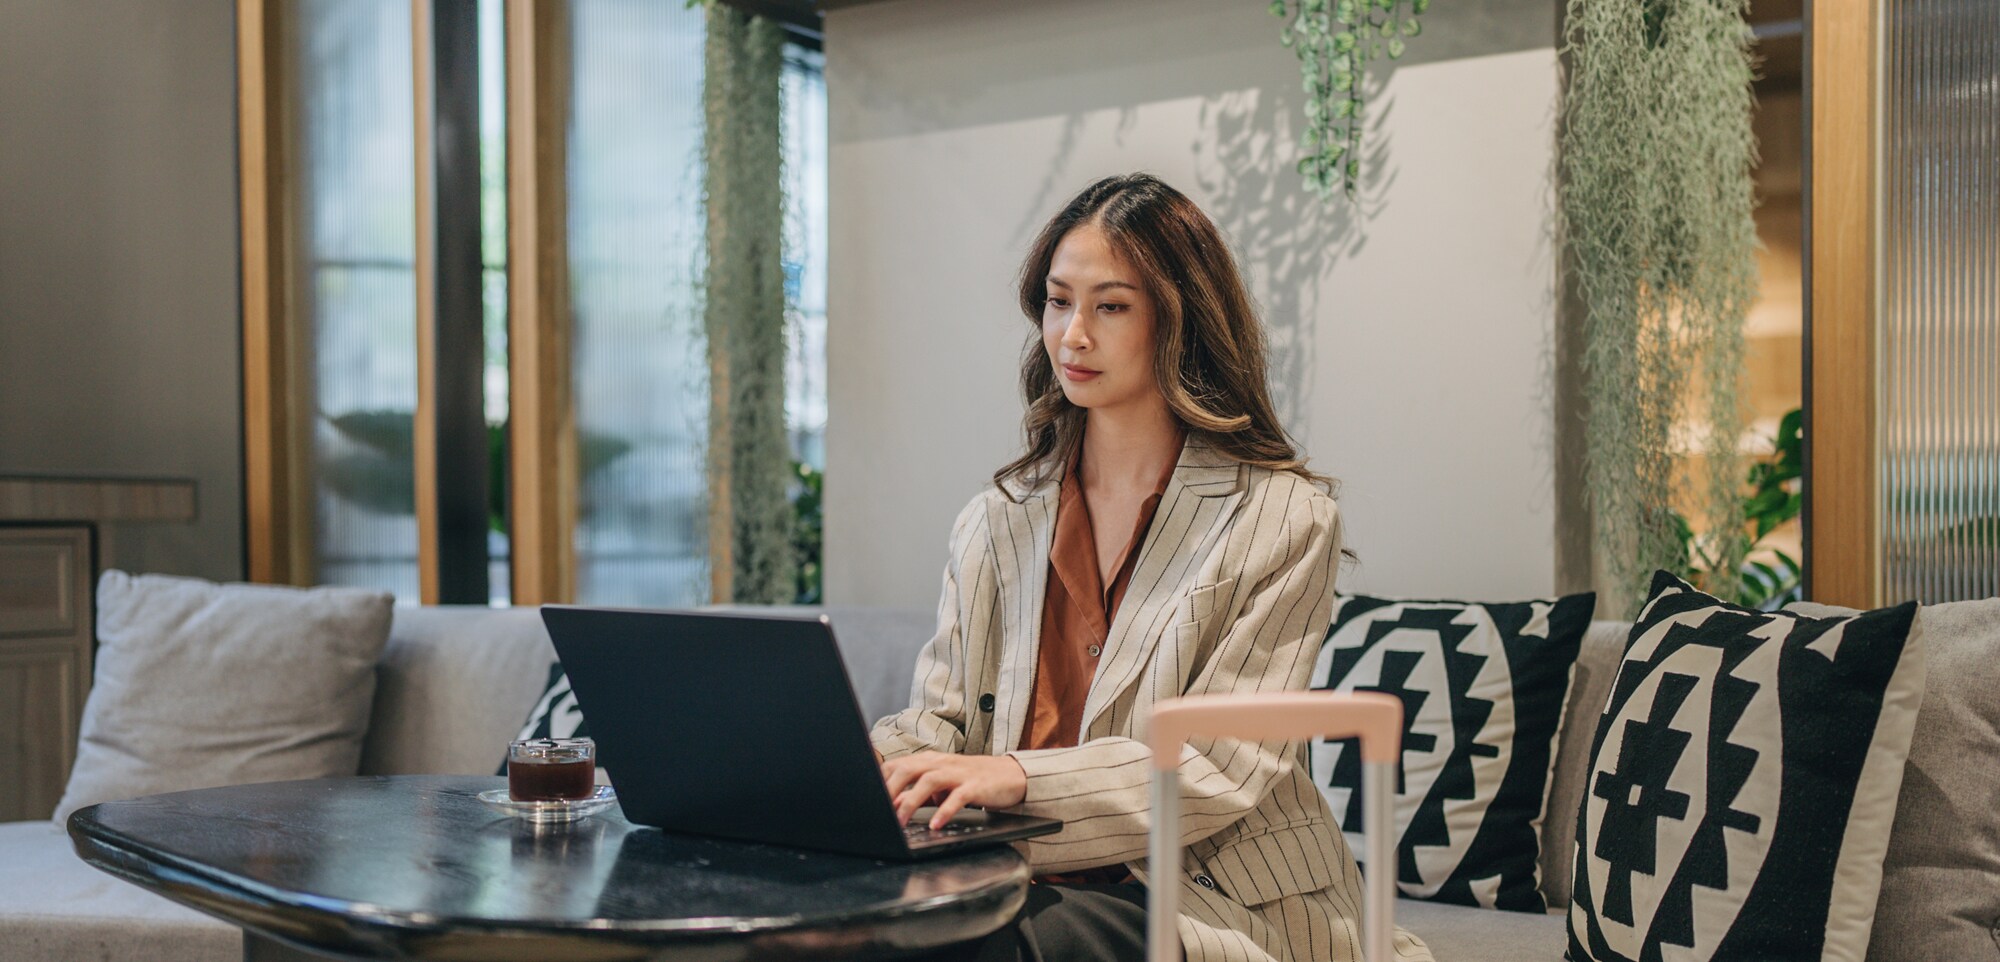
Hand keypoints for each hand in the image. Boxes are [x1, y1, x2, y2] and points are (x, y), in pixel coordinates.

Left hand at [880, 751, 1027, 829]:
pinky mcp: (975, 786)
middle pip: (908, 769)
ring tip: (900, 822)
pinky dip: (945, 811)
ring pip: (929, 781)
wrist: (1010, 776)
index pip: (898, 765)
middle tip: (878, 811)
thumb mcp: (941, 787)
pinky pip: (957, 797)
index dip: (880, 780)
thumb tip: (893, 806)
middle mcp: (941, 764)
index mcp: (930, 761)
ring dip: (911, 802)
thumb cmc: (971, 781)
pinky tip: (936, 825)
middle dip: (890, 790)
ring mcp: (958, 773)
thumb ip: (917, 795)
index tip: (868, 798)